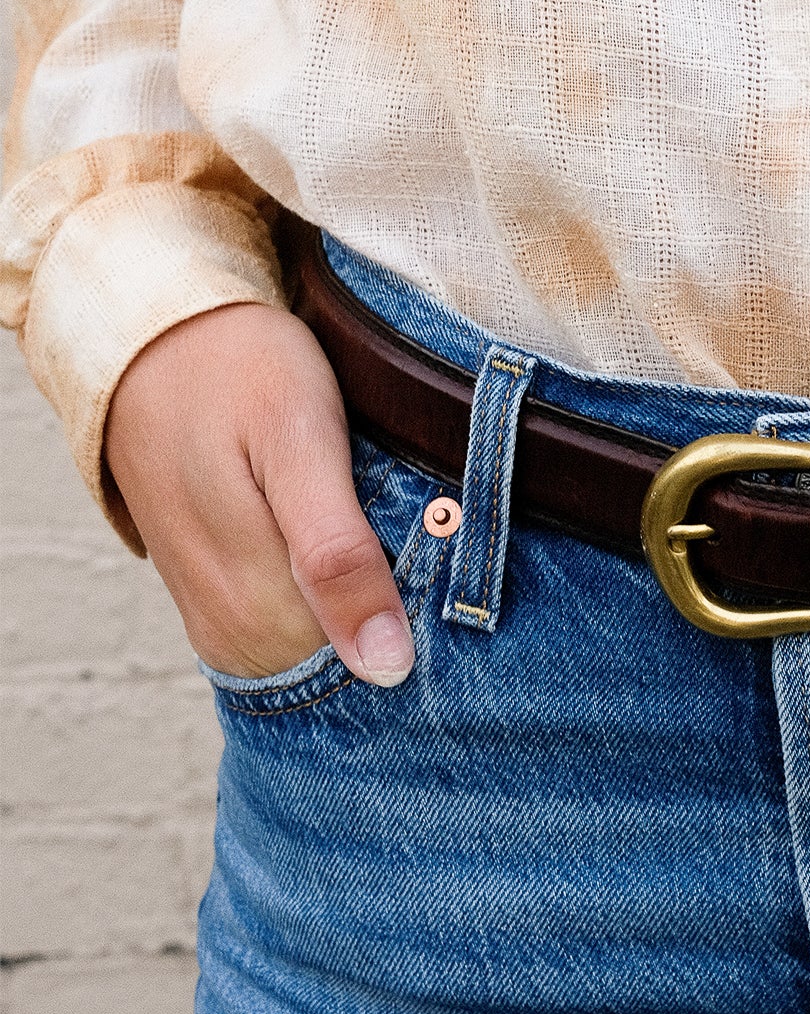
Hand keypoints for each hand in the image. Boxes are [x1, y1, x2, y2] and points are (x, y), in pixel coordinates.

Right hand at [105, 303, 414, 685]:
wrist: (152, 338)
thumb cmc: (237, 373)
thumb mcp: (299, 445)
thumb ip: (337, 557)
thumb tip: (384, 667)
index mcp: (257, 612)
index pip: (373, 676)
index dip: (427, 629)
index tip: (453, 566)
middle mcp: (233, 637)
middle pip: (351, 669)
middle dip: (408, 617)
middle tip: (432, 531)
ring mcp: (221, 624)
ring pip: (326, 653)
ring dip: (375, 606)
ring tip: (400, 530)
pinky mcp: (218, 601)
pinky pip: (297, 632)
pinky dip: (341, 599)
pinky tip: (362, 547)